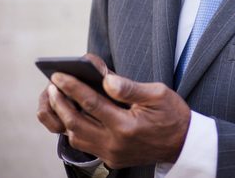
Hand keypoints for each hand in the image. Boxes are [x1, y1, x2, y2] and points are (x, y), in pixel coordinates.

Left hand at [44, 57, 190, 168]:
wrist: (183, 143)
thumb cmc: (172, 114)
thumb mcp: (157, 94)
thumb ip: (129, 87)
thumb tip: (105, 78)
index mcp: (126, 125)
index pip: (91, 103)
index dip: (72, 87)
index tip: (59, 75)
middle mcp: (115, 143)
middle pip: (75, 123)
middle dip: (59, 102)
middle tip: (52, 85)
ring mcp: (111, 153)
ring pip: (75, 137)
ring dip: (63, 117)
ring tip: (57, 98)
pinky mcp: (111, 159)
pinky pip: (85, 145)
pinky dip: (74, 129)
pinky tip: (72, 115)